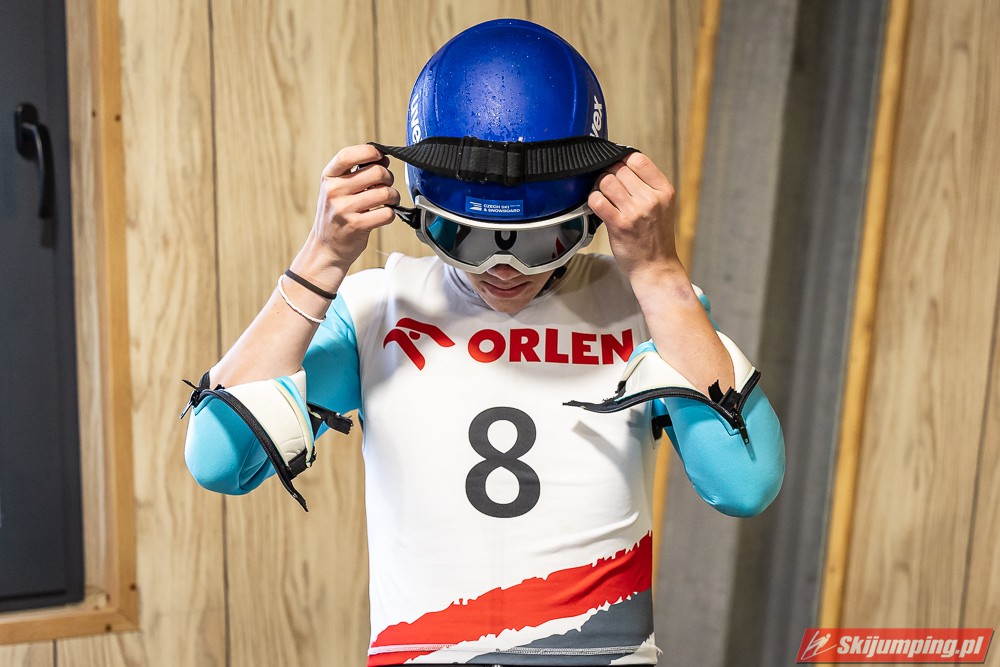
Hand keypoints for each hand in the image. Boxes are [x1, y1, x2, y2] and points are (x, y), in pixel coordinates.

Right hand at [293, 144, 400, 289]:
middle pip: (376, 172)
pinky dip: (390, 214)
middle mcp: (334, 191)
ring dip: (393, 196)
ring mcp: (344, 209)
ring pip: (385, 193)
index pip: (348, 155)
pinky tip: (382, 215)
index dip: (369, 151)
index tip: (379, 156)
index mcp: (329, 178)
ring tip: (388, 201)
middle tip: (386, 185)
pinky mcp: (356, 226)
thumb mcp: (338, 190)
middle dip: (388, 177)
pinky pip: (387, 213)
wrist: (326, 248)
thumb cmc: (336, 216)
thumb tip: (383, 158)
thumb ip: (357, 173)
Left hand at [588, 152, 678, 281]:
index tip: (619, 168)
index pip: (638, 160)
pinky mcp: (618, 225)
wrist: (655, 266)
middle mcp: (651, 199)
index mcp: (664, 190)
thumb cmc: (656, 237)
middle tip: (609, 186)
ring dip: (600, 186)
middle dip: (610, 174)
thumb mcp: (663, 206)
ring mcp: (635, 212)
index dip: (623, 160)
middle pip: (619, 169)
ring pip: (606, 182)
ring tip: (604, 196)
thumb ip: (647, 185)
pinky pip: (597, 200)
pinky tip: (599, 205)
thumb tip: (621, 164)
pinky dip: (593, 199)